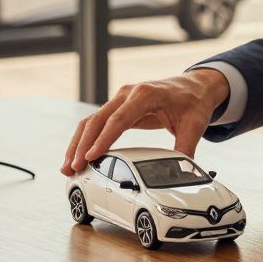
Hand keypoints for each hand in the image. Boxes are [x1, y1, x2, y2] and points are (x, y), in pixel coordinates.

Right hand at [60, 69, 230, 175]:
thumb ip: (186, 150)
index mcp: (145, 94)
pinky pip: (97, 122)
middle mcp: (128, 93)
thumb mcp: (194, 126)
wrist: (194, 86)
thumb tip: (181, 175)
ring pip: (91, 120)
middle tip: (74, 168)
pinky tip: (78, 156)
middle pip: (98, 119)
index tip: (90, 157)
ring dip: (78, 144)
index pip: (119, 119)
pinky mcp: (118, 107)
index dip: (103, 139)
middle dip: (83, 145)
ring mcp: (121, 98)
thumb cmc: (193, 103)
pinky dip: (85, 139)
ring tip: (68, 168)